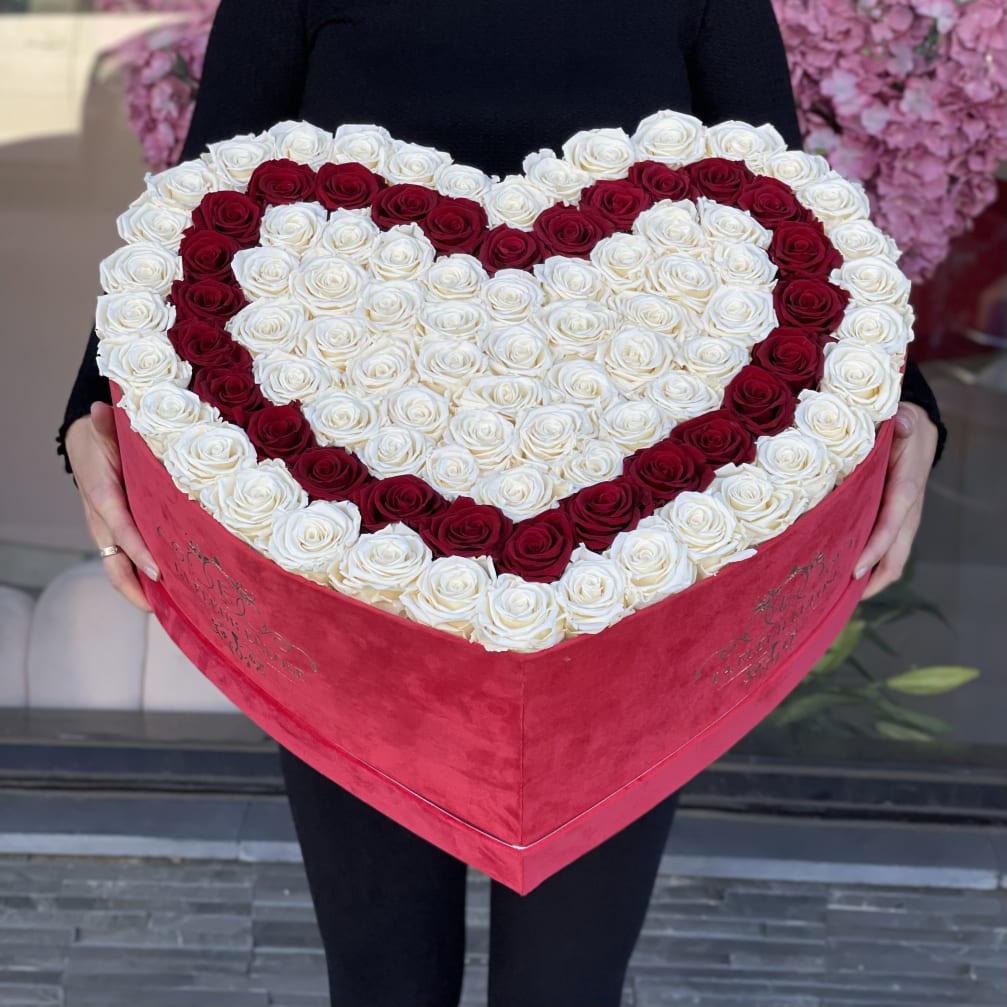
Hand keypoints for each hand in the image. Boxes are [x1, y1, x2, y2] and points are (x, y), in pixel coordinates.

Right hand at [64, 402, 158, 611]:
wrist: (84, 444)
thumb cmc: (102, 438)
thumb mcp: (104, 429)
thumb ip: (105, 423)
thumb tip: (100, 409)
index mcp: (102, 496)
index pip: (121, 530)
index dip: (138, 551)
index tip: (159, 572)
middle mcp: (102, 520)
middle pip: (114, 563)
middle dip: (136, 589)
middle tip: (165, 609)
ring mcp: (107, 530)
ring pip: (119, 567)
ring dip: (142, 589)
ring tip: (172, 609)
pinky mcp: (115, 533)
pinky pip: (126, 561)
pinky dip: (143, 577)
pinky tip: (168, 591)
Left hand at [854, 402, 938, 599]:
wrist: (918, 429)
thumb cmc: (903, 426)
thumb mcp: (904, 418)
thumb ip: (902, 420)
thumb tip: (901, 420)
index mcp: (906, 487)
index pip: (893, 523)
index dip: (876, 547)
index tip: (856, 569)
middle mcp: (907, 511)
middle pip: (896, 553)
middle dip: (873, 579)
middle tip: (840, 596)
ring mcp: (902, 519)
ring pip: (893, 558)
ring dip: (871, 579)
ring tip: (839, 597)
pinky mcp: (894, 521)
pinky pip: (886, 551)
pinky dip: (870, 567)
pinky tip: (845, 578)